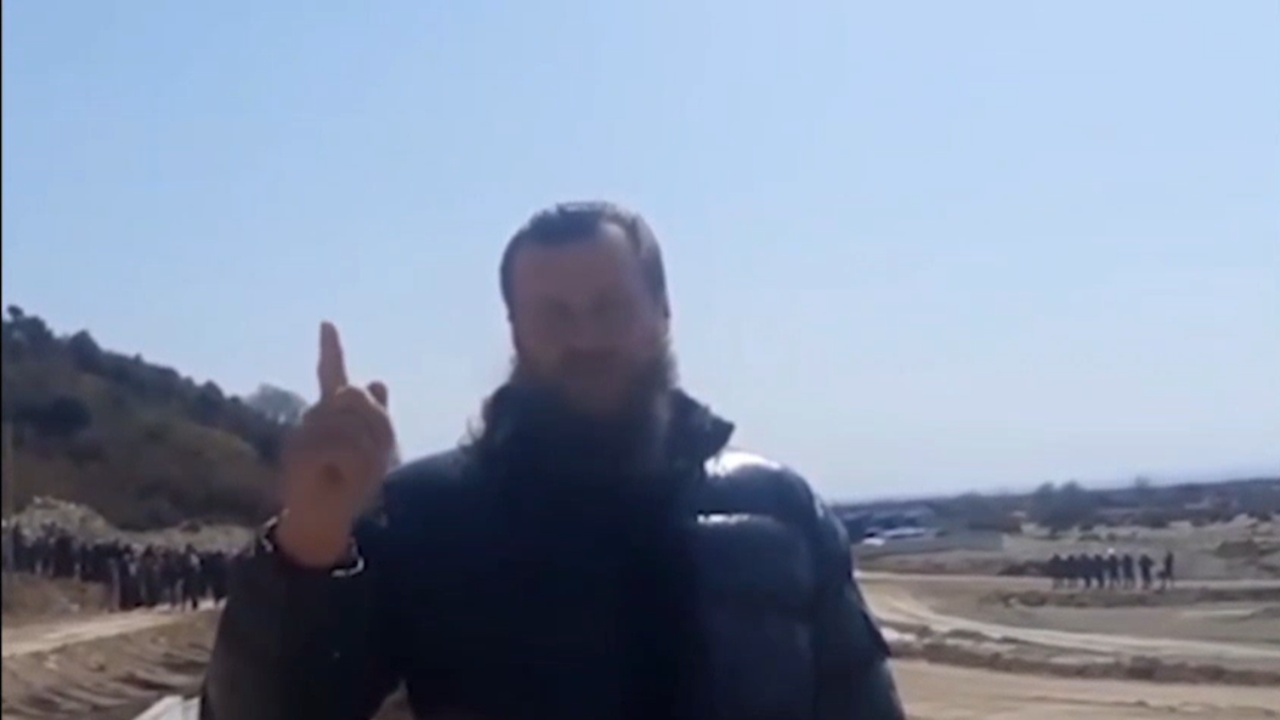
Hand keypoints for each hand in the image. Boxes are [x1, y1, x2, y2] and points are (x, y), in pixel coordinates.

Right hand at [275, 322, 395, 567]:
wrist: (327, 520)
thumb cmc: (351, 486)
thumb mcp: (375, 450)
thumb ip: (374, 417)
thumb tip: (377, 382)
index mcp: (333, 413)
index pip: (331, 373)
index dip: (331, 349)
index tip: (326, 322)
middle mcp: (313, 418)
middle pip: (354, 396)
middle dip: (374, 423)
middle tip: (371, 458)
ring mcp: (302, 433)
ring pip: (350, 424)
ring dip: (366, 453)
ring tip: (353, 473)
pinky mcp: (298, 453)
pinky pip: (339, 448)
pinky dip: (352, 466)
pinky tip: (341, 478)